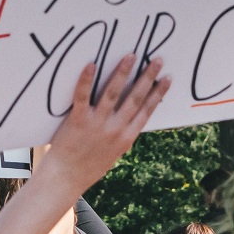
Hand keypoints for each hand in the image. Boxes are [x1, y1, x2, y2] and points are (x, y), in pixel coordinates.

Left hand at [34, 55, 169, 192]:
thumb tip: (131, 119)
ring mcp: (97, 124)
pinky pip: (83, 96)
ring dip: (123, 72)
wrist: (66, 178)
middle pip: (135, 98)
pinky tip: (92, 64)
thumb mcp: (114, 154)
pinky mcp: (77, 121)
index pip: (147, 111)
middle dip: (147, 77)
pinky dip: (87, 80)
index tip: (167, 78)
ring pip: (112, 93)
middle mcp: (115, 129)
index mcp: (126, 137)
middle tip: (157, 59)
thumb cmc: (88, 166)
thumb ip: (123, 136)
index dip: (158, 93)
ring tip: (131, 55)